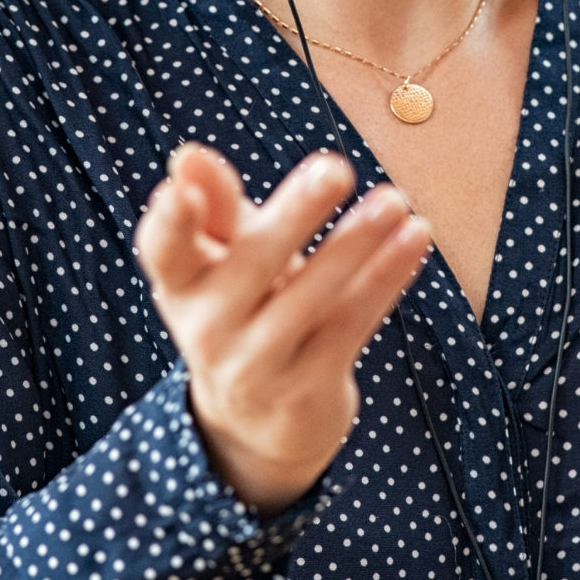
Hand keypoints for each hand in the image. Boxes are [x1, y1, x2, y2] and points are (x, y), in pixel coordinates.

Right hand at [135, 143, 430, 514]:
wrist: (260, 423)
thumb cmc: (245, 308)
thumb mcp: (225, 260)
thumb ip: (216, 207)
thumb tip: (188, 156)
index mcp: (181, 286)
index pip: (164, 251)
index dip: (168, 222)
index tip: (178, 188)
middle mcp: (208, 331)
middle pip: (251, 264)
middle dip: (294, 215)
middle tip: (336, 167)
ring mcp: (256, 368)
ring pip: (310, 298)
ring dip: (356, 245)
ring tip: (394, 200)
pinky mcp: (305, 393)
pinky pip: (350, 325)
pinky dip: (385, 278)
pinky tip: (415, 237)